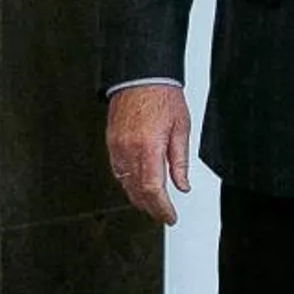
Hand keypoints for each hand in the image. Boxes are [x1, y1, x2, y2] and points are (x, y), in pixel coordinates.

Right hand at [105, 85, 192, 225]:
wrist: (141, 77)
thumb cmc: (163, 97)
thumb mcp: (181, 128)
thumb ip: (180, 161)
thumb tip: (182, 185)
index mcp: (148, 147)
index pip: (153, 189)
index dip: (161, 208)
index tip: (169, 216)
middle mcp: (128, 150)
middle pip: (137, 191)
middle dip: (151, 208)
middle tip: (163, 215)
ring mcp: (116, 147)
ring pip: (125, 183)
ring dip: (138, 198)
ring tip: (152, 205)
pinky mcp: (111, 143)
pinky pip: (118, 171)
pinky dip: (128, 183)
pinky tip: (136, 186)